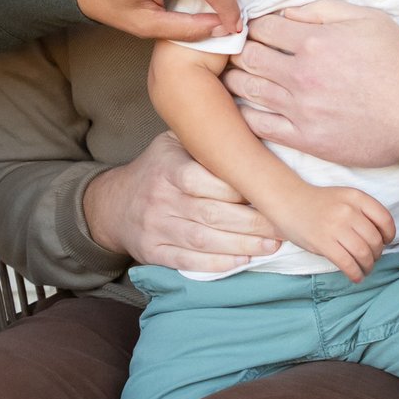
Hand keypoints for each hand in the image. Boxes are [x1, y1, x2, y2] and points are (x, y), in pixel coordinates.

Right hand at [81, 132, 278, 276]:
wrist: (114, 203)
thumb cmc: (159, 168)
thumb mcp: (175, 143)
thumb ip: (207, 141)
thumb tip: (256, 135)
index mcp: (168, 166)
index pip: (209, 180)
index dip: (243, 189)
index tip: (272, 193)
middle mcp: (160, 197)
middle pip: (212, 213)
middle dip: (253, 222)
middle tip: (284, 225)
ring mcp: (155, 226)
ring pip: (204, 240)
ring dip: (243, 245)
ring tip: (272, 245)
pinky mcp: (153, 252)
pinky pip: (187, 262)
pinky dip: (217, 264)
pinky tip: (243, 261)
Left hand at [227, 1, 398, 165]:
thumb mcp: (369, 20)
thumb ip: (324, 10)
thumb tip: (287, 11)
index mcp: (315, 42)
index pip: (262, 27)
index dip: (254, 25)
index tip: (254, 30)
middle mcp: (302, 75)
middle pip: (248, 56)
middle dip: (239, 50)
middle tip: (239, 51)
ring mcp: (302, 109)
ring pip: (247, 89)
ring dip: (236, 79)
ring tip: (237, 75)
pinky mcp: (306, 139)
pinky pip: (259, 125)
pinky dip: (246, 113)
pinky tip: (247, 106)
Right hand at [295, 185, 395, 280]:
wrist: (288, 201)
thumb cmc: (318, 203)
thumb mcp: (344, 197)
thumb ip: (362, 211)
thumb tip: (381, 238)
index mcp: (356, 197)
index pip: (385, 220)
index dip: (389, 235)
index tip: (385, 242)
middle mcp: (348, 211)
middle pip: (375, 240)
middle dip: (377, 254)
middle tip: (371, 258)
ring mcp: (335, 227)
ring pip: (363, 254)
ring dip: (368, 266)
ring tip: (364, 269)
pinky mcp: (323, 242)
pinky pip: (347, 263)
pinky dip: (355, 273)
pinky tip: (355, 277)